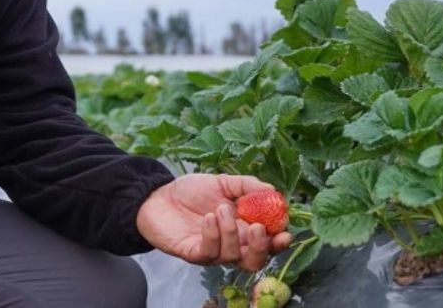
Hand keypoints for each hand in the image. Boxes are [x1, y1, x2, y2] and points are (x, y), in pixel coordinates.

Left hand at [135, 174, 292, 271]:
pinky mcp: (193, 254)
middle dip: (261, 247)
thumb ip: (246, 186)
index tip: (285, 230)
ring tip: (220, 209)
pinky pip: (209, 252)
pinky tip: (208, 218)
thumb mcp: (221, 182)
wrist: (157, 196)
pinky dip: (212, 235)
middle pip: (255, 259)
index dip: (279, 241)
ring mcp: (212, 251)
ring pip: (232, 256)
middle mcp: (231, 244)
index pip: (267, 242)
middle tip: (257, 227)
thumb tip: (272, 190)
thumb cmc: (191, 192)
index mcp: (243, 229)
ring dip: (230, 232)